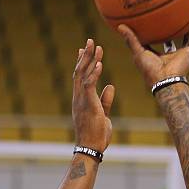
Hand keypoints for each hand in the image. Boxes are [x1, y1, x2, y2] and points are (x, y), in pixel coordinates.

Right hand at [72, 38, 114, 152]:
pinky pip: (89, 85)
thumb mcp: (103, 114)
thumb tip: (110, 86)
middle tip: (90, 41)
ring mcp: (81, 100)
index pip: (80, 77)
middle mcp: (78, 97)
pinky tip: (100, 64)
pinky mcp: (87, 104)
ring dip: (90, 60)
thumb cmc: (96, 134)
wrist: (90, 148)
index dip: (83, 62)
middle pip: (80, 71)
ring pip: (83, 75)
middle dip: (86, 55)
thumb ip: (105, 100)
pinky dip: (94, 74)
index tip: (85, 49)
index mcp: (81, 99)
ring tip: (96, 46)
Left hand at [118, 21, 188, 88]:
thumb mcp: (138, 52)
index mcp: (158, 56)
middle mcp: (170, 55)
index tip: (151, 22)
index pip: (156, 42)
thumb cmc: (150, 70)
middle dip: (172, 30)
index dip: (154, 33)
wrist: (165, 80)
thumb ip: (131, 39)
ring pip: (187, 40)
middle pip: (172, 40)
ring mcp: (181, 54)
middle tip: (171, 17)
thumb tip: (119, 26)